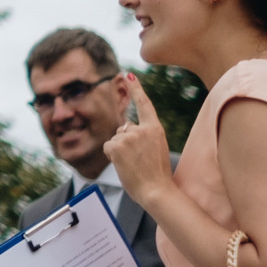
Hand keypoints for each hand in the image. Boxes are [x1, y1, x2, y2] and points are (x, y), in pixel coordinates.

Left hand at [103, 76, 174, 204]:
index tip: (129, 74)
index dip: (136, 88)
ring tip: (134, 164)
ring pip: (116, 139)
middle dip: (126, 142)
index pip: (144, 104)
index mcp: (156, 128)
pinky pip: (108, 147)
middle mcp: (141, 129)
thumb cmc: (157, 174)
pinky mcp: (116, 145)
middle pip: (124, 128)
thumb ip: (144, 135)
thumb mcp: (156, 148)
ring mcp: (128, 136)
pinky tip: (124, 165)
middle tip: (140, 160)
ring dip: (120, 151)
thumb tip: (124, 128)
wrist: (157, 191)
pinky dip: (112, 156)